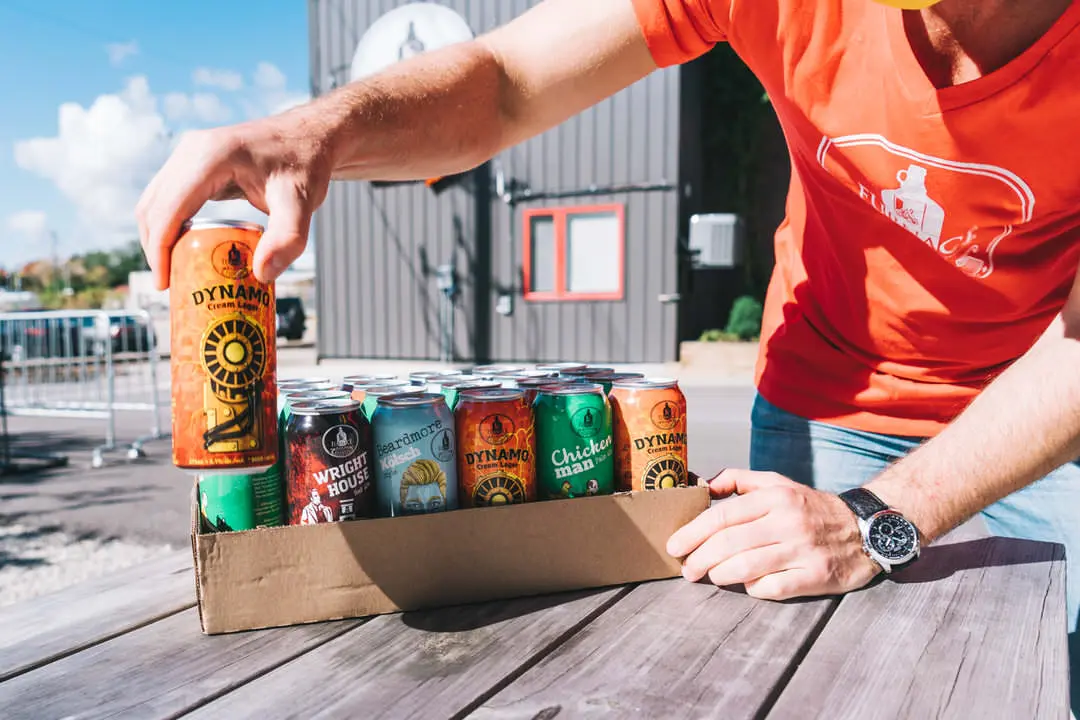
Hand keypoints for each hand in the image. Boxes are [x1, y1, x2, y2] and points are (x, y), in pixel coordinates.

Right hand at [136, 111, 334, 289]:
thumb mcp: (302, 203)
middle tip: (169, 285)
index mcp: (210, 157)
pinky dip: (168, 224)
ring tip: (173, 272)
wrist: (310, 136)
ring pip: (156, 200)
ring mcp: (190, 153)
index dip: (159, 249)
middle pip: (154, 206)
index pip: (169, 209)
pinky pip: (169, 196)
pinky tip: (183, 249)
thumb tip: (261, 275)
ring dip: (157, 236)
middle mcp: (192, 150)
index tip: (164, 283)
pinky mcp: (194, 162)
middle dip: (155, 248)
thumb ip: (288, 239)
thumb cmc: (306, 164)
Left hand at [667, 469, 880, 599]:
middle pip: (729, 544)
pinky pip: (772, 588)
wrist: (865, 529)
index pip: (723, 515)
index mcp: (775, 497)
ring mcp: (803, 550)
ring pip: (746, 568)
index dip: (693, 533)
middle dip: (699, 559)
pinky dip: (752, 588)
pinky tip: (745, 585)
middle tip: (686, 569)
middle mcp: (788, 521)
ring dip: (719, 575)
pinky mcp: (816, 576)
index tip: (674, 545)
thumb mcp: (778, 483)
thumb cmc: (810, 507)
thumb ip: (739, 480)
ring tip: (709, 576)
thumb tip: (702, 485)